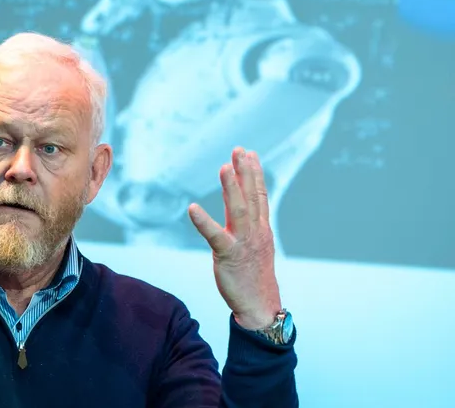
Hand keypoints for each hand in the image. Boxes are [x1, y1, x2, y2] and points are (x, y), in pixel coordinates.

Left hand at [188, 147, 282, 330]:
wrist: (260, 305)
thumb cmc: (255, 275)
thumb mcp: (257, 245)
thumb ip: (251, 224)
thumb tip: (245, 208)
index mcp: (262, 228)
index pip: (260, 196)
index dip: (255, 174)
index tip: (250, 154)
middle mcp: (255, 231)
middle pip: (251, 196)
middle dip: (245, 172)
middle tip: (239, 149)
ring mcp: (243, 243)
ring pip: (238, 210)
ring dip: (231, 188)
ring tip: (224, 167)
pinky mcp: (228, 256)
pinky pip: (215, 236)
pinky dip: (204, 221)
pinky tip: (192, 208)